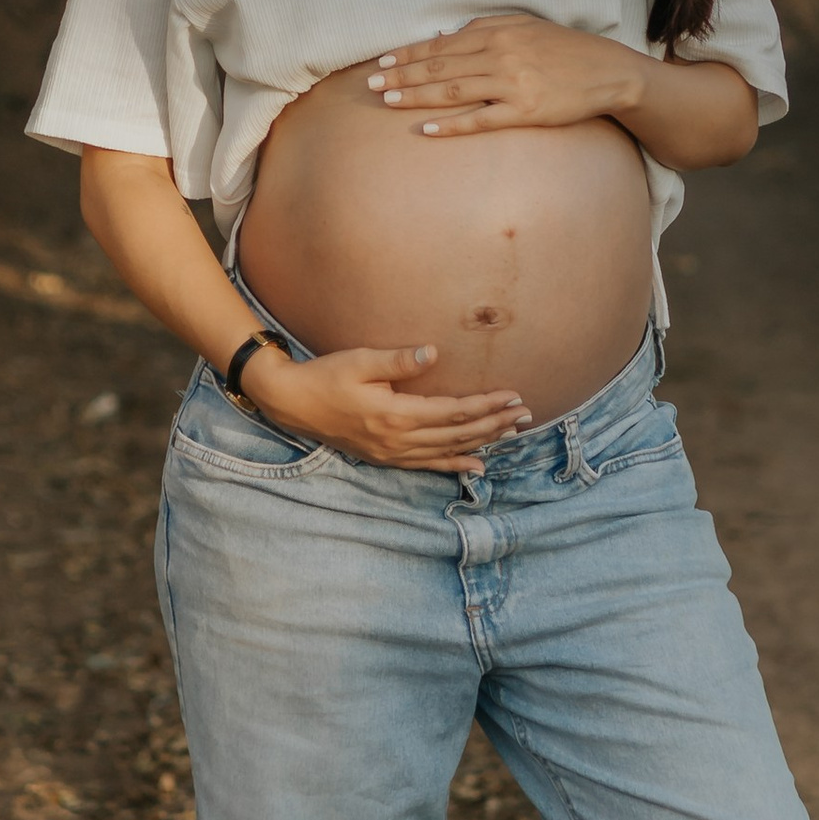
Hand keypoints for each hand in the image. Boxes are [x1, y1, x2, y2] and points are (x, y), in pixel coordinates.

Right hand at [253, 342, 530, 470]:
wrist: (291, 403)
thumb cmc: (325, 376)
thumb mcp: (359, 360)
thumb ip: (398, 360)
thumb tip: (433, 354)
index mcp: (396, 414)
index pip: (453, 412)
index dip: (486, 405)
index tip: (513, 396)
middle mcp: (398, 439)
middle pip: (458, 434)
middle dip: (495, 423)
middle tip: (526, 414)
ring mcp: (392, 452)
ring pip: (448, 451)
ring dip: (482, 442)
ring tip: (512, 433)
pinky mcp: (385, 457)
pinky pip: (428, 465)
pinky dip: (455, 466)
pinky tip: (478, 466)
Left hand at [365, 14, 644, 136]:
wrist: (608, 72)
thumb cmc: (564, 49)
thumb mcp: (525, 26)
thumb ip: (484, 28)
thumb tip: (442, 36)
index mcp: (498, 33)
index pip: (441, 45)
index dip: (408, 55)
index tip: (381, 63)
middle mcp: (501, 55)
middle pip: (440, 68)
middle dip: (401, 76)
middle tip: (370, 86)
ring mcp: (512, 84)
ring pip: (453, 92)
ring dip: (416, 97)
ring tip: (387, 103)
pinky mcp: (525, 111)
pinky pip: (481, 120)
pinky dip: (452, 125)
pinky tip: (428, 129)